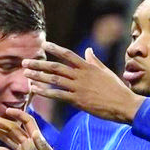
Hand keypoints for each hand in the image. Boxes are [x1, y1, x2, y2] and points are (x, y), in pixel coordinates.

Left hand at [26, 43, 143, 123]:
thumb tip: (89, 50)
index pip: (68, 54)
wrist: (124, 104)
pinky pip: (58, 95)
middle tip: (25, 63)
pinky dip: (45, 92)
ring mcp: (79, 88)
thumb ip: (95, 61)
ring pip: (54, 80)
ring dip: (38, 77)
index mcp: (88, 67)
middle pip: (56, 67)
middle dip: (39, 64)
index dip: (55, 49)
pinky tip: (35, 90)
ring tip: (26, 74)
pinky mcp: (78, 101)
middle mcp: (81, 75)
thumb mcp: (106, 72)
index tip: (43, 45)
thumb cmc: (117, 88)